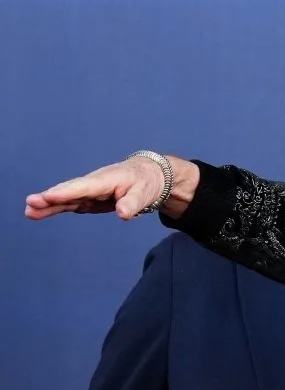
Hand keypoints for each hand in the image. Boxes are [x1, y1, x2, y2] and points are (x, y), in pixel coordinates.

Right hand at [25, 155, 197, 220]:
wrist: (149, 175)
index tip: (47, 196)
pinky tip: (41, 212)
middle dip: (51, 198)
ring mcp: (91, 191)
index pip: (83, 187)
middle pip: (70, 192)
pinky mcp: (90, 198)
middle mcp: (94, 184)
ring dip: (48, 204)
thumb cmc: (146, 183)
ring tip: (29, 211)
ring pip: (68, 198)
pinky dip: (58, 207)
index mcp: (106, 180)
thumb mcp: (144, 193)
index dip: (66, 193)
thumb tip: (123, 214)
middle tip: (30, 205)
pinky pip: (72, 203)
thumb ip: (132, 203)